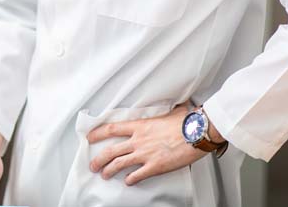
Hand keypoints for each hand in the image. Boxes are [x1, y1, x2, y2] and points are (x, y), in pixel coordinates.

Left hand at [87, 104, 207, 185]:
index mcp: (140, 126)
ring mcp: (145, 154)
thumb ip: (168, 110)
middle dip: (98, 159)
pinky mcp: (155, 166)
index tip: (90, 137)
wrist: (197, 133)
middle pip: (111, 150)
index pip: (112, 128)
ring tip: (104, 175)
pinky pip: (137, 175)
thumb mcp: (172, 111)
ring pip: (119, 164)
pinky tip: (128, 182)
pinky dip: (130, 180)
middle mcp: (139, 140)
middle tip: (93, 164)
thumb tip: (177, 105)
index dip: (97, 133)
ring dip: (109, 171)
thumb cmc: (187, 123)